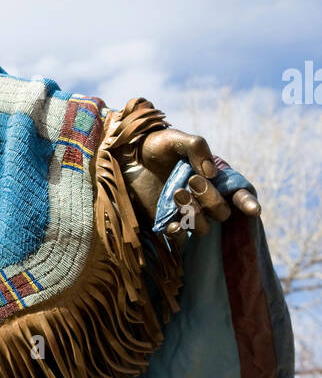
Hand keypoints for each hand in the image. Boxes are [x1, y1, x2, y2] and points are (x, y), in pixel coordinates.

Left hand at [119, 128, 261, 246]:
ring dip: (194, 214)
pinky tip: (171, 223)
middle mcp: (202, 198)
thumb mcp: (175, 138)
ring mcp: (185, 212)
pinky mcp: (166, 223)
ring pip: (204, 227)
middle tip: (192, 181)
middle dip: (212, 200)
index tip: (253, 210)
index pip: (238, 194)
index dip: (247, 203)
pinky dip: (179, 233)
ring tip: (177, 193)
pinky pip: (180, 238)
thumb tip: (211, 173)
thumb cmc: (154, 145)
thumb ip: (196, 147)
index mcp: (212, 178)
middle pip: (222, 212)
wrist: (124, 157)